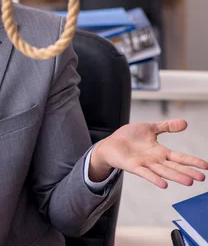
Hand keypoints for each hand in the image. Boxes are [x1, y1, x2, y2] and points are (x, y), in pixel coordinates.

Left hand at [90, 119, 207, 187]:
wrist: (110, 144)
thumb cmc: (128, 137)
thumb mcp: (149, 128)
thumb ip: (166, 126)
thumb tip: (185, 123)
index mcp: (160, 151)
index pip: (179, 157)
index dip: (192, 161)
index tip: (206, 166)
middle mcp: (155, 160)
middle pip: (174, 167)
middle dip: (188, 172)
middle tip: (202, 178)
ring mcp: (145, 164)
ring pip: (163, 171)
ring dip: (175, 176)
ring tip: (189, 181)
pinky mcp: (133, 166)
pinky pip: (145, 173)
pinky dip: (154, 178)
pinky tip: (164, 184)